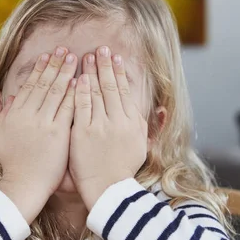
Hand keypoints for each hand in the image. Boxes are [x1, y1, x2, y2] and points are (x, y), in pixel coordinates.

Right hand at [0, 47, 76, 222]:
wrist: (23, 185)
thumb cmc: (14, 164)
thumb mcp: (2, 136)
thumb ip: (3, 114)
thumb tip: (4, 95)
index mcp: (14, 114)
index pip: (29, 86)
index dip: (39, 69)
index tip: (48, 55)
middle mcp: (28, 115)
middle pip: (44, 84)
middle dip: (55, 65)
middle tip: (65, 49)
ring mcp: (43, 123)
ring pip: (56, 92)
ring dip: (66, 73)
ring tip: (76, 58)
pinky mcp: (57, 134)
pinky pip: (68, 108)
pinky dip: (74, 94)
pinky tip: (81, 81)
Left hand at [69, 46, 147, 209]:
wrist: (108, 191)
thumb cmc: (123, 170)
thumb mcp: (142, 146)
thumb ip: (148, 125)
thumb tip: (162, 110)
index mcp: (133, 123)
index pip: (125, 91)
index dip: (120, 72)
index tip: (115, 58)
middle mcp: (119, 121)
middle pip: (111, 86)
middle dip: (105, 65)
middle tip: (100, 48)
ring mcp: (100, 126)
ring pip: (96, 92)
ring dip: (91, 71)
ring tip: (86, 56)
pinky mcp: (83, 133)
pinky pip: (81, 106)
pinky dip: (79, 90)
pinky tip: (77, 78)